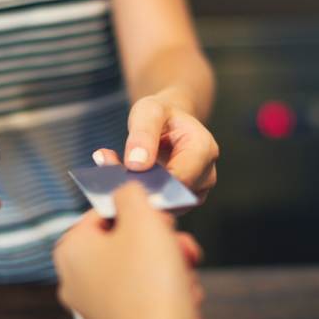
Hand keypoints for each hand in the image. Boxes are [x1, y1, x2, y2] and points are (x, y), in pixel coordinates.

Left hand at [53, 182, 208, 318]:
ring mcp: (97, 305)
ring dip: (170, 264)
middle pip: (124, 240)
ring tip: (183, 270)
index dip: (137, 210)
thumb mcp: (141, 218)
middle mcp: (77, 279)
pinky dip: (168, 291)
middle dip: (159, 240)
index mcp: (71, 251)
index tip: (158, 216)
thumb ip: (130, 193)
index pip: (102, 213)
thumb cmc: (149, 285)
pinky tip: (181, 295)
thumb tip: (125, 189)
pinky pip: (147, 294)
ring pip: (141, 267)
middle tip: (175, 243)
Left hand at [93, 95, 217, 205]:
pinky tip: (126, 182)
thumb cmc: (162, 115)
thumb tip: (137, 165)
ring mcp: (197, 190)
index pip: (181, 178)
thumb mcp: (149, 111)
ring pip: (167, 205)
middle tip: (113, 178)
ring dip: (140, 195)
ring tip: (117, 175)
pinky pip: (162, 207)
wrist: (170, 123)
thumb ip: (142, 134)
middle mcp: (206, 173)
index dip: (153, 184)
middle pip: (174, 195)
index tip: (126, 182)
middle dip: (144, 189)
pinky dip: (142, 198)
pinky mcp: (183, 200)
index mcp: (203, 148)